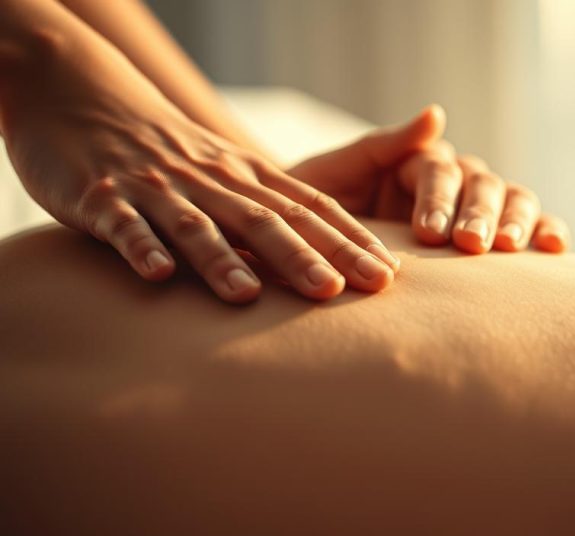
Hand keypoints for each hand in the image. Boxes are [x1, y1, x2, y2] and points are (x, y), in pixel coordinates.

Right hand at [2, 29, 398, 303]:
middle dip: (305, 255)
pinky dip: (141, 247)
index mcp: (248, 176)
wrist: (84, 97)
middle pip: (266, 219)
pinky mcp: (103, 197)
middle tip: (341, 291)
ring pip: (197, 224)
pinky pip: (124, 225)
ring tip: (248, 296)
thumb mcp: (230, 172)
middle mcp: (212, 181)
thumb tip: (334, 260)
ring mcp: (157, 188)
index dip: (349, 241)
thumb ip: (277, 209)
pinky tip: (157, 274)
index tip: (387, 276)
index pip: (311, 208)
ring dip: (222, 259)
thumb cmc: (171, 153)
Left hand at [288, 105, 570, 254]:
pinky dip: (547, 231)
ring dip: (516, 221)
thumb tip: (435, 113)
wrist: (316, 250)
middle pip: (483, 183)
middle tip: (472, 243)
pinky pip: (529, 228)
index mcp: (418, 163)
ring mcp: (476, 208)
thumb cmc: (322, 208)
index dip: (438, 197)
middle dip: (480, 212)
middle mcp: (455, 181)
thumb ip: (386, 143)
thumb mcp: (340, 172)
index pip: (440, 170)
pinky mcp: (494, 238)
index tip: (429, 232)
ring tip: (509, 249)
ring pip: (512, 201)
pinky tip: (554, 247)